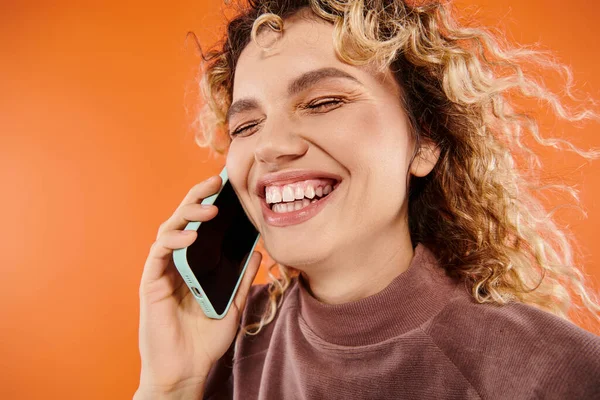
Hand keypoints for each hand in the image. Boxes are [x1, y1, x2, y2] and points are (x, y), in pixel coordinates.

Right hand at [135, 175, 261, 396]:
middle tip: (215, 181)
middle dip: (197, 197)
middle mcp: (177, 262)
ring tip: (209, 207)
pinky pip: (158, 253)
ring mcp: (163, 271)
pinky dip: (173, 240)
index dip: (210, 203)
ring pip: (169, 229)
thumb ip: (242, 279)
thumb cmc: (206, 339)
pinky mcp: (151, 282)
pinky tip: (190, 237)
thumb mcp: (233, 304)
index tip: (229, 186)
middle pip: (183, 219)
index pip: (201, 226)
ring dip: (187, 214)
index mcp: (195, 264)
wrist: (187, 369)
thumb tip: (258, 252)